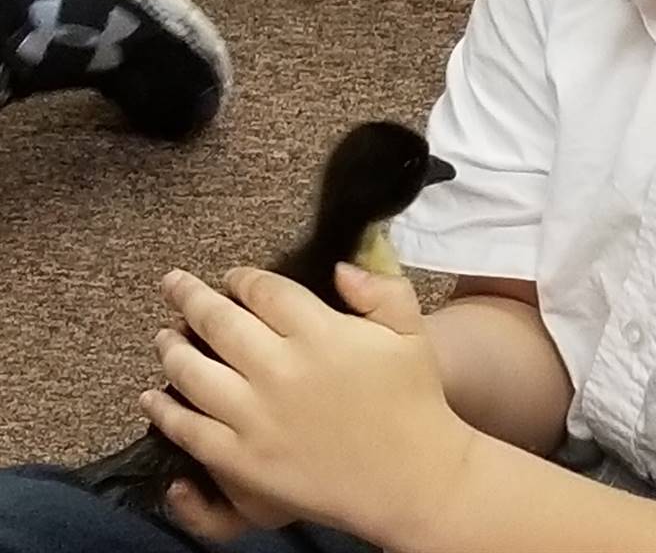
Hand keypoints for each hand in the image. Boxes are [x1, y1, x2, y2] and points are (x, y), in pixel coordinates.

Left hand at [143, 263, 477, 546]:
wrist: (408, 477)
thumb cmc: (413, 399)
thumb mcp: (410, 331)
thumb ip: (380, 289)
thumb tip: (341, 268)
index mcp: (320, 332)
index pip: (265, 291)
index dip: (243, 278)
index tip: (234, 276)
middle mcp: (280, 368)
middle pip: (219, 322)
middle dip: (190, 297)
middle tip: (174, 284)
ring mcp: (254, 415)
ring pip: (193, 372)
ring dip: (171, 349)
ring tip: (163, 336)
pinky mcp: (240, 458)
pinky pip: (188, 428)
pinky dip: (164, 410)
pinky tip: (152, 397)